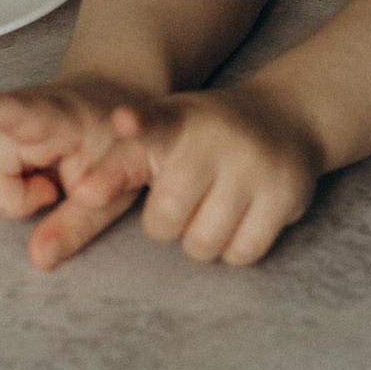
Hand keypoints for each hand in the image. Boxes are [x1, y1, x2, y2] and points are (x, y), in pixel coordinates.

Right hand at [0, 80, 155, 270]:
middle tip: (54, 190)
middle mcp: (12, 110)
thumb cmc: (116, 144)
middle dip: (13, 201)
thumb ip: (79, 224)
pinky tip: (29, 178)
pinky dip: (1, 192)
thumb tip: (38, 259)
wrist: (105, 105)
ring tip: (45, 181)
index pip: (14, 111)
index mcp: (56, 115)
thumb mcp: (118, 188)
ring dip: (7, 196)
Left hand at [114, 85, 322, 265]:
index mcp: (179, 120)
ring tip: (210, 211)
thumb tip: (83, 197)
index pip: (156, 121)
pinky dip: (233, 250)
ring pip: (203, 243)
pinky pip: (242, 253)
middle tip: (182, 203)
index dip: (138, 123)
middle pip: (167, 218)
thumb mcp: (163, 135)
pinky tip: (239, 221)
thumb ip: (119, 165)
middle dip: (166, 224)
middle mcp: (218, 138)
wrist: (288, 116)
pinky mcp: (285, 194)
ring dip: (200, 242)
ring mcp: (255, 166)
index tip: (125, 121)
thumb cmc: (205, 137)